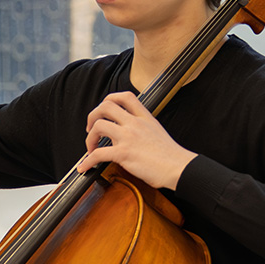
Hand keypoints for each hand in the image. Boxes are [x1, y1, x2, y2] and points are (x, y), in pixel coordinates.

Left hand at [76, 92, 195, 189]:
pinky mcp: (124, 153)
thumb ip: (141, 127)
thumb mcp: (157, 131)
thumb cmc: (170, 155)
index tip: (103, 112)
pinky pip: (98, 154)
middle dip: (92, 116)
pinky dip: (87, 161)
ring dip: (89, 138)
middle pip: (105, 106)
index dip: (109, 100)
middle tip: (91, 129)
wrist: (179, 167)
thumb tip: (126, 133)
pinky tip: (85, 167)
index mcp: (144, 117)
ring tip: (90, 149)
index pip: (125, 96)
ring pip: (98, 126)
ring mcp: (129, 137)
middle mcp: (135, 124)